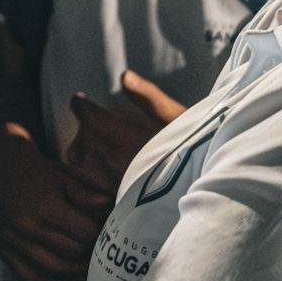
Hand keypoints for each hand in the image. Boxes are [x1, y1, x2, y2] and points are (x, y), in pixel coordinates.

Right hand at [0, 120, 107, 280]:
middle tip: (103, 254)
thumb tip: (109, 205)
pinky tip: (66, 278)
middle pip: (71, 254)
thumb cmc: (40, 174)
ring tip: (88, 268)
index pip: (84, 234)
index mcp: (45, 207)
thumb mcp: (65, 176)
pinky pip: (30, 278)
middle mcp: (26, 226)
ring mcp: (12, 241)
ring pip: (53, 270)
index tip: (109, 236)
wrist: (2, 171)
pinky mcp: (3, 251)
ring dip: (75, 274)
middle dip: (92, 256)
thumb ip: (87, 193)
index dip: (101, 238)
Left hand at [65, 70, 188, 196]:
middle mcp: (107, 160)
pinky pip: (91, 192)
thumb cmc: (194, 153)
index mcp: (118, 135)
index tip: (81, 100)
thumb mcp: (176, 120)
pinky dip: (92, 182)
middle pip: (77, 144)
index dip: (81, 105)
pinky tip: (106, 179)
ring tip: (96, 152)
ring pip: (80, 169)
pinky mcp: (114, 204)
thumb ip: (148, 97)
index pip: (84, 114)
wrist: (203, 191)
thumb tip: (125, 76)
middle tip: (92, 127)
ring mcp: (108, 184)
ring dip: (84, 157)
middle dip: (82, 134)